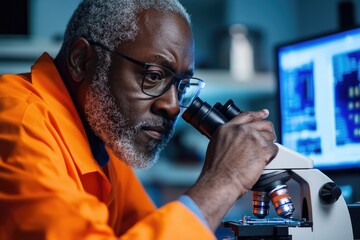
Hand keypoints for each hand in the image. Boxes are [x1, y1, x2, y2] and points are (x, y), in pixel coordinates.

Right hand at [185, 109, 277, 229]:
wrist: (219, 181)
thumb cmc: (216, 171)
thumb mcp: (216, 146)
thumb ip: (229, 138)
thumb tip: (238, 140)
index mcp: (228, 128)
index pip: (246, 116)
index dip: (258, 114)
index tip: (264, 113)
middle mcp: (240, 129)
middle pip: (263, 124)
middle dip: (268, 132)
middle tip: (269, 139)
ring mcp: (253, 137)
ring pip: (270, 137)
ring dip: (268, 146)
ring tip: (261, 156)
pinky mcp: (262, 148)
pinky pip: (274, 149)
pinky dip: (271, 157)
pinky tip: (262, 162)